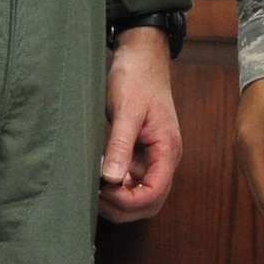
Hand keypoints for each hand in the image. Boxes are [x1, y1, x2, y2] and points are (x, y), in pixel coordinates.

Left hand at [99, 27, 183, 222]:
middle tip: (96, 196)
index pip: (155, 193)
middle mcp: (164, 157)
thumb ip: (120, 145)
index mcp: (167, 149)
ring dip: (119, 199)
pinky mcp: (142, 151)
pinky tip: (99, 176)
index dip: (129, 201)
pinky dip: (116, 186)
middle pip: (150, 201)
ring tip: (95, 187)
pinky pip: (132, 180)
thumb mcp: (126, 111)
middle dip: (123, 207)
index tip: (104, 192)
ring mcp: (153, 156)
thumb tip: (111, 180)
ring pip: (140, 194)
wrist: (141, 56)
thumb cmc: (137, 78)